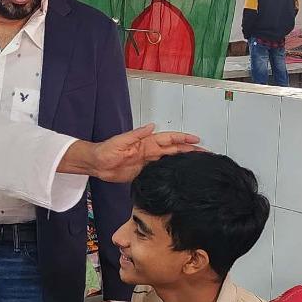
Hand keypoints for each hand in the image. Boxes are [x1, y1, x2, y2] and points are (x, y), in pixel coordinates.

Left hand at [87, 124, 203, 183]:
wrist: (97, 164)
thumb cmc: (106, 150)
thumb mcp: (121, 140)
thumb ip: (137, 134)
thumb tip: (152, 126)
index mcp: (146, 142)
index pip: (169, 139)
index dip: (183, 138)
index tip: (196, 139)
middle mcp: (149, 151)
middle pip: (174, 150)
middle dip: (190, 150)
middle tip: (204, 153)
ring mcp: (148, 162)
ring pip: (170, 160)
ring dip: (183, 160)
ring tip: (197, 163)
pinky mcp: (144, 172)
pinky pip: (161, 171)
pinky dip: (172, 171)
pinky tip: (180, 175)